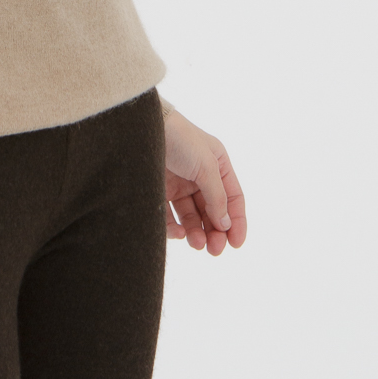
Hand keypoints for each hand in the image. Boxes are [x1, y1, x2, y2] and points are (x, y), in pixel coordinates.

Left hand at [163, 104, 246, 255]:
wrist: (141, 128)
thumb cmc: (180, 138)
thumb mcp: (206, 166)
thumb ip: (217, 196)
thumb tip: (225, 225)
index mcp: (217, 165)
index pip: (233, 198)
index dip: (236, 222)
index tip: (236, 245)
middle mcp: (200, 176)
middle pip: (213, 211)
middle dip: (215, 232)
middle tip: (214, 250)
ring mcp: (179, 184)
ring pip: (192, 217)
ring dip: (197, 233)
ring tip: (198, 244)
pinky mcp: (159, 191)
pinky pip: (170, 216)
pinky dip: (176, 228)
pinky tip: (180, 233)